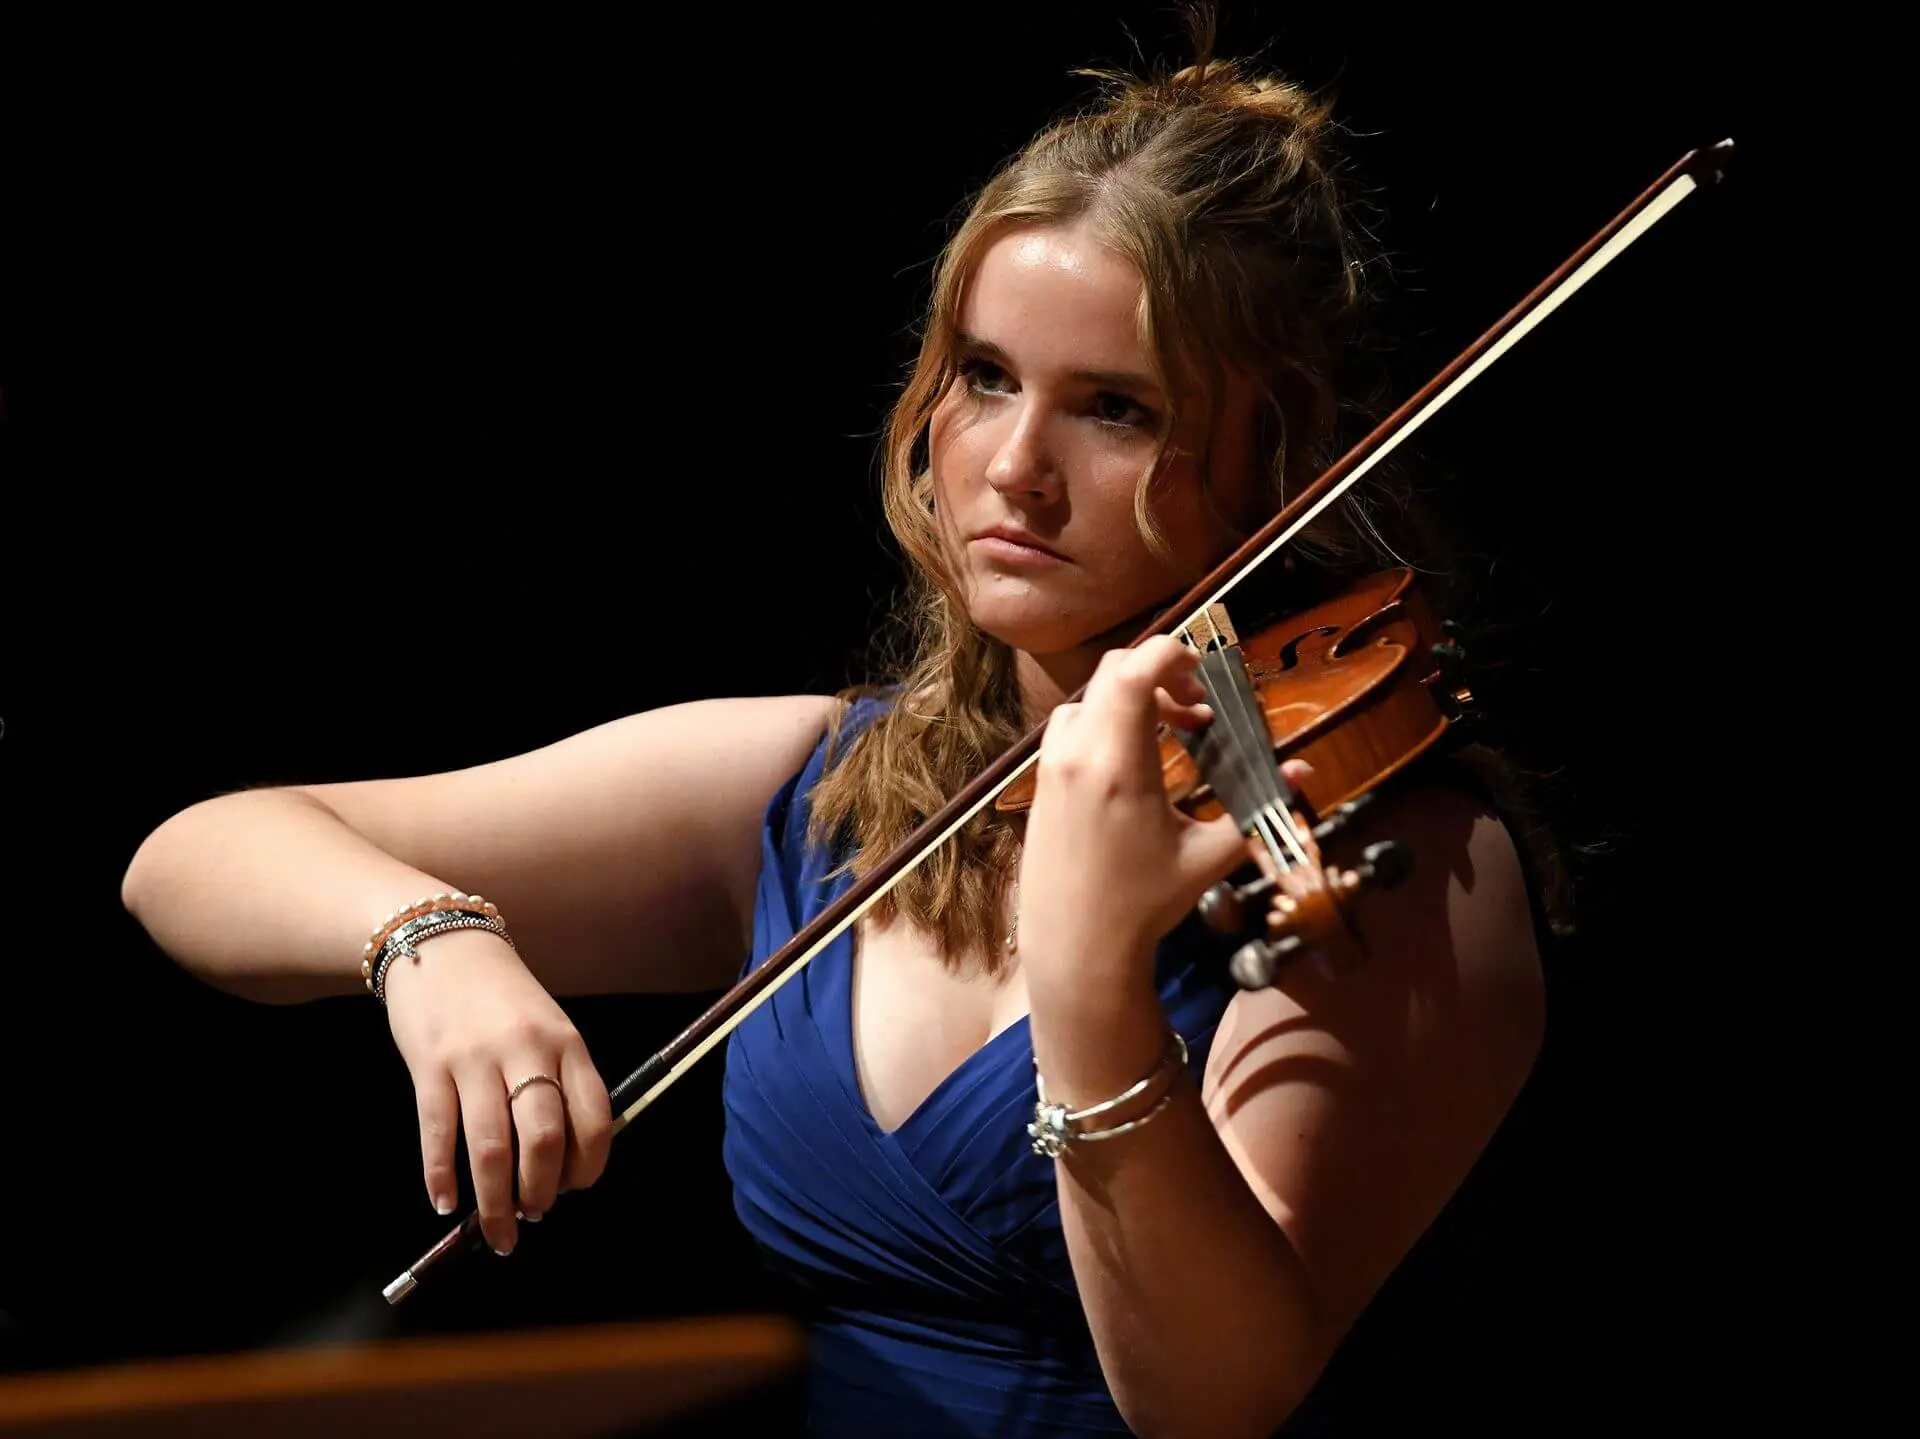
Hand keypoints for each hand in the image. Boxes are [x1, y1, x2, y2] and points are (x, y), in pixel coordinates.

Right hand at [381, 930, 613, 1254]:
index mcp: (566, 1043)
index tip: (575, 1189)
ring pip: (491, 1148)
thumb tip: (562, 1157)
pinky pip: (438, 1133)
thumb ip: (559, 1079)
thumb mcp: (548, 1026)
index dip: (589, 1165)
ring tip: (499, 1231)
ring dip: (496, 1202)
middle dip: (541, 1192)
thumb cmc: (502, 995)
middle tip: (534, 1214)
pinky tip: (445, 1202)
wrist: (442, 942)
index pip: (594, 1117)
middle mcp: (526, 1051)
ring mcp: (475, 1059)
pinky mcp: (430, 1065)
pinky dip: (441, 1176)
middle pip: (544, 1139)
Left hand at [1018, 636, 1309, 999]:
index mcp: (1119, 766)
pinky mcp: (1040, 784)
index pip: (1134, 672)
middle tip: (1196, 707)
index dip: (1171, 653)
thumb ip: (1256, 810)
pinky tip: (1134, 760)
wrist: (1076, 947)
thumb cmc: (1144, 904)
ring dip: (1130, 700)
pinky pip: (1070, 728)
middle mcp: (1077, 756)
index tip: (1203, 672)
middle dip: (1159, 674)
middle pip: (1112, 673)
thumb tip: (1306, 771)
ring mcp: (1051, 768)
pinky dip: (1104, 722)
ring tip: (1170, 733)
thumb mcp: (1208, 857)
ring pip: (1088, 699)